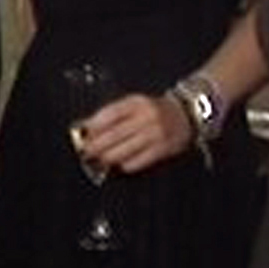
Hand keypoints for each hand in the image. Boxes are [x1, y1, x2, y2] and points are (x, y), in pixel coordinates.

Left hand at [76, 92, 192, 173]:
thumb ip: (113, 114)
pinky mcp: (163, 149)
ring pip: (124, 150)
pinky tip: (120, 163)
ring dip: (108, 157)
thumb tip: (88, 127)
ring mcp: (156, 134)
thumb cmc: (153, 110)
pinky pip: (138, 161)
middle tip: (87, 151)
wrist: (186, 114)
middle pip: (114, 134)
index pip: (110, 114)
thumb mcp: (135, 104)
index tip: (83, 133)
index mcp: (137, 103)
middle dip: (96, 145)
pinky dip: (125, 164)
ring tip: (100, 158)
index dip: (94, 125)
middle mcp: (146, 117)